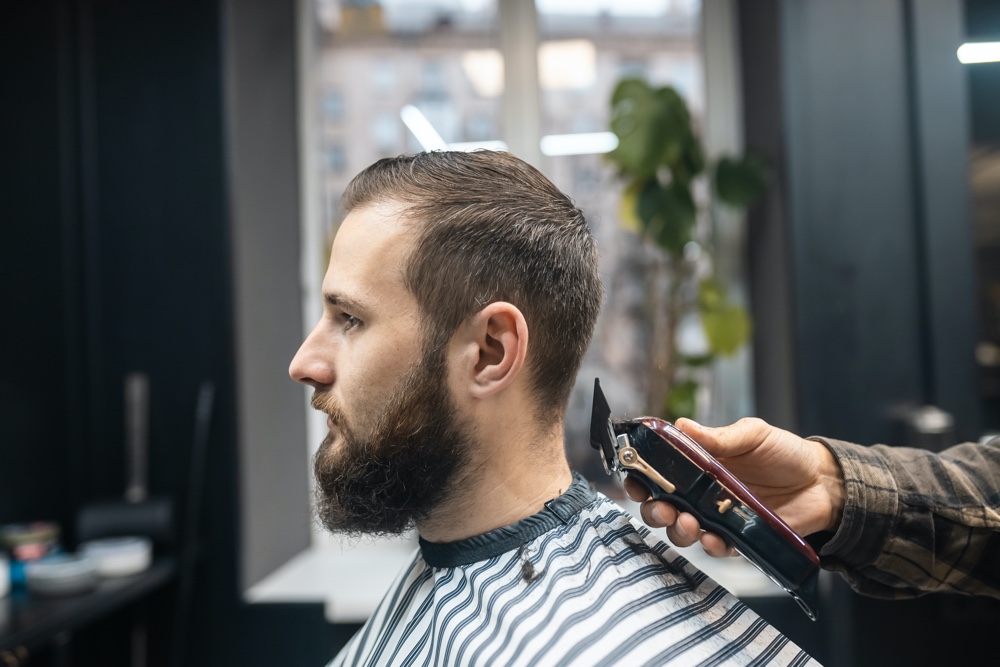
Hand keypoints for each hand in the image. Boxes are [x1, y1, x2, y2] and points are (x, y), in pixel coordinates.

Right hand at [624, 417, 844, 556]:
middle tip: (662, 506)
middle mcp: (701, 492)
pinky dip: (709, 545)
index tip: (634, 479)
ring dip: (677, 529)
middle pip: (661, 505)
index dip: (640, 477)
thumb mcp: (753, 434)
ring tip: (687, 522)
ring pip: (682, 530)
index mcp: (697, 464)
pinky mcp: (737, 537)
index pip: (658, 472)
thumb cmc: (786, 452)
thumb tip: (682, 425)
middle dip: (653, 509)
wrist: (823, 482)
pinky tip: (713, 538)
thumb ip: (719, 436)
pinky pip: (715, 547)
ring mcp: (717, 516)